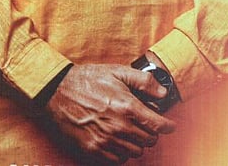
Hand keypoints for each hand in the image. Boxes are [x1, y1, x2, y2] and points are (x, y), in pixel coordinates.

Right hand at [46, 63, 176, 162]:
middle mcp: (118, 126)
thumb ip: (143, 81)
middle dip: (151, 132)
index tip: (169, 126)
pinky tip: (118, 139)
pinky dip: (122, 152)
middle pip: (148, 140)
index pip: (157, 125)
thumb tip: (163, 92)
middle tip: (146, 124)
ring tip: (131, 131)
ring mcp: (105, 140)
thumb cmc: (88, 80)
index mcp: (126, 106)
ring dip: (137, 143)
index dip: (167, 126)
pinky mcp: (93, 149)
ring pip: (136, 152)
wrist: (58, 91)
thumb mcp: (117, 71)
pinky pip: (118, 160)